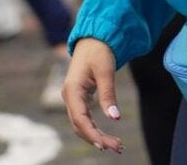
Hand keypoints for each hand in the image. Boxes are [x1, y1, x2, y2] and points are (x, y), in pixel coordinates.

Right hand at [62, 38, 123, 153]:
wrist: (93, 38)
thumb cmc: (99, 51)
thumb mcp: (106, 71)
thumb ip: (108, 94)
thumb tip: (115, 118)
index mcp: (72, 89)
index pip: (79, 118)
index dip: (91, 133)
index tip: (103, 145)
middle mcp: (69, 96)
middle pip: (80, 125)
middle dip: (97, 138)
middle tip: (117, 148)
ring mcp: (73, 98)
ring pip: (82, 124)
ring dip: (97, 136)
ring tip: (116, 145)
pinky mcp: (79, 98)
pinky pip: (85, 118)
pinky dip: (95, 128)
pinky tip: (108, 136)